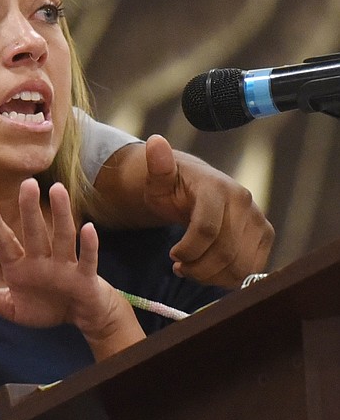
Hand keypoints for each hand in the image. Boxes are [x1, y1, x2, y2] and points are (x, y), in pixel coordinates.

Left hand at [0, 180, 143, 359]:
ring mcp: (64, 267)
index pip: (5, 243)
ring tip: (57, 189)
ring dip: (61, 214)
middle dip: (30, 209)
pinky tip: (88, 228)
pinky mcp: (85, 278)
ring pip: (63, 237)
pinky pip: (87, 260)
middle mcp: (41, 260)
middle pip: (35, 232)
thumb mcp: (9, 307)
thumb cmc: (44, 306)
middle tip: (27, 183)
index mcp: (20, 266)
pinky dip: (89, 246)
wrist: (80, 316)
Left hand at [137, 134, 272, 284]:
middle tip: (179, 267)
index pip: (206, 229)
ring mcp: (258, 219)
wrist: (194, 188)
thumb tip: (154, 141)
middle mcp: (244, 202)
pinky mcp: (265, 235)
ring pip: (240, 265)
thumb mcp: (157, 178)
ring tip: (192, 269)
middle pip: (225, 252)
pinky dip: (228, 278)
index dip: (187, 250)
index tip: (172, 255)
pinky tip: (209, 270)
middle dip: (198, 268)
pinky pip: (251, 269)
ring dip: (211, 277)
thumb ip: (157, 165)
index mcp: (217, 188)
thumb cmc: (171, 186)